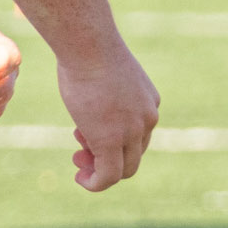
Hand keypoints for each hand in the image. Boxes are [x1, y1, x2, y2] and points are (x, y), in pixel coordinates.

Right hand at [55, 43, 159, 191]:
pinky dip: (96, 183)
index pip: (137, 135)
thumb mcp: (104, 71)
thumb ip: (104, 93)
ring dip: (100, 171)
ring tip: (79, 164)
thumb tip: (91, 109)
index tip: (86, 135)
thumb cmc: (88, 47)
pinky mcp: (111, 141)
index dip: (113, 141)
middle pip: (133, 154)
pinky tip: (82, 180)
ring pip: (124, 168)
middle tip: (80, 154)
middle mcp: (147, 118)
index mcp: (148, 101)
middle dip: (107, 158)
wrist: (88, 43)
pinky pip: (110, 176)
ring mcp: (132, 131)